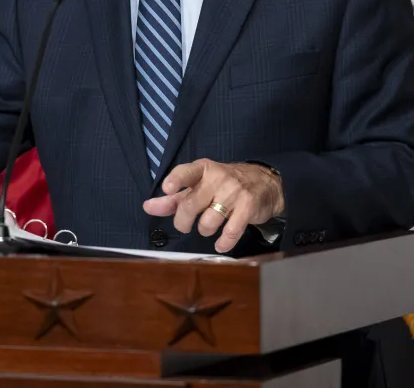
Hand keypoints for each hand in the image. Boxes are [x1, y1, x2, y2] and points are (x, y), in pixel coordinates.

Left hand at [142, 160, 283, 253]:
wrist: (265, 183)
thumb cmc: (224, 185)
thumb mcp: (199, 186)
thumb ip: (173, 198)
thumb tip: (148, 207)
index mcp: (202, 169)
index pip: (186, 172)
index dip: (176, 180)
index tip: (167, 189)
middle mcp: (217, 177)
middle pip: (191, 205)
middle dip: (183, 221)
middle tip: (185, 225)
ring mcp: (234, 191)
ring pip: (208, 222)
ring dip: (204, 230)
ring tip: (208, 226)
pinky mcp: (248, 206)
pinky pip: (231, 232)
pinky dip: (224, 243)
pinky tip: (221, 244)